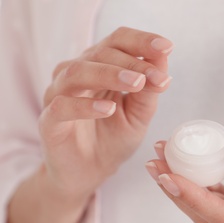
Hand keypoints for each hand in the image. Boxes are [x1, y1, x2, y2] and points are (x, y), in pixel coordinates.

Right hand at [40, 27, 173, 197]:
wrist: (91, 172)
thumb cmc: (114, 139)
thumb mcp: (139, 114)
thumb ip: (148, 90)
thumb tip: (163, 60)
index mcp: (101, 67)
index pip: (118, 41)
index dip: (141, 40)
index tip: (167, 47)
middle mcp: (78, 74)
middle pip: (101, 52)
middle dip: (133, 62)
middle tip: (156, 76)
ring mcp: (59, 95)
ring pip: (78, 72)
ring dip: (110, 74)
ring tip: (137, 83)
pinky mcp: (49, 121)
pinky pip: (61, 106)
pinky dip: (85, 106)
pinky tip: (108, 109)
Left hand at [146, 137, 223, 222]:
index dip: (195, 199)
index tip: (170, 177)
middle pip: (209, 217)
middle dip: (178, 192)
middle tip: (155, 165)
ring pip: (205, 212)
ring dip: (180, 188)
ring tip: (158, 162)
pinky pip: (211, 202)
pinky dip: (192, 185)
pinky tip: (176, 167)